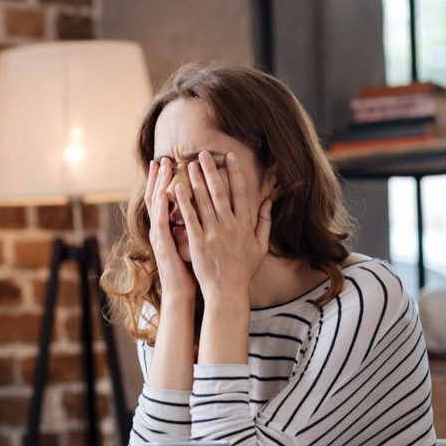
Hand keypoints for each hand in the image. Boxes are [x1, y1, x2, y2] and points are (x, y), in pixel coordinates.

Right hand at [145, 158, 196, 300]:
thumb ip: (196, 226)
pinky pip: (160, 221)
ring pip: (157, 205)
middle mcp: (160, 229)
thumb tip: (205, 212)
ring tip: (161, 167)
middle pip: (157, 197)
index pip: (166, 199)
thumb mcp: (193, 244)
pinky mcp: (162, 244)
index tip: (171, 163)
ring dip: (158, 184)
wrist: (180, 292)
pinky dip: (161, 205)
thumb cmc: (191, 269)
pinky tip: (163, 191)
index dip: (166, 181)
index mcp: (168, 227)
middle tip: (161, 158)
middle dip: (159, 177)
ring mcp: (159, 236)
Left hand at [176, 151, 271, 302]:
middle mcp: (230, 226)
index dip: (235, 173)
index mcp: (245, 225)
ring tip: (188, 165)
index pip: (241, 192)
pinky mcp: (198, 242)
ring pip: (203, 202)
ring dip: (196, 181)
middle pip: (220, 192)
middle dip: (211, 170)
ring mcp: (213, 234)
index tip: (229, 156)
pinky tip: (176, 188)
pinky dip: (183, 202)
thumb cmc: (243, 269)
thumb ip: (264, 222)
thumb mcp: (261, 246)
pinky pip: (190, 218)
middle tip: (202, 154)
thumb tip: (269, 200)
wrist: (227, 291)